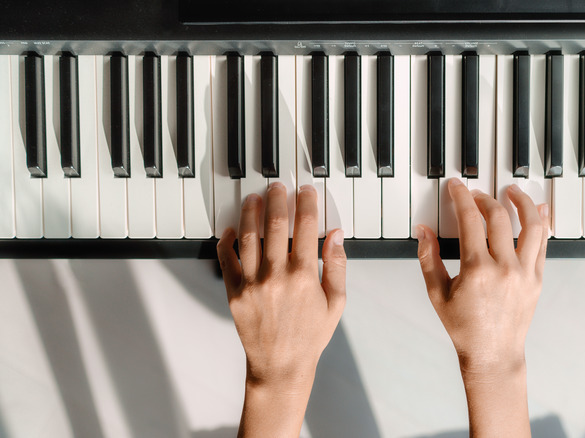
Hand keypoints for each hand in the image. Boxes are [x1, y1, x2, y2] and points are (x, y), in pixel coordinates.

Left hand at [217, 182, 345, 436]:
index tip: (306, 191)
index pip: (306, 227)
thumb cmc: (310, 336)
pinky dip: (227, 241)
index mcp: (305, 276)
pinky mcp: (234, 292)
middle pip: (275, 224)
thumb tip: (336, 235)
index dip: (306, 203)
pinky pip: (226, 259)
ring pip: (249, 236)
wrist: (281, 365)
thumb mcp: (336, 302)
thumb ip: (337, 265)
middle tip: (276, 186)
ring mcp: (253, 283)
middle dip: (277, 199)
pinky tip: (232, 229)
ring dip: (251, 212)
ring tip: (254, 197)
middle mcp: (277, 275)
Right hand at [416, 179, 548, 374]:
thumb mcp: (437, 294)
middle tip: (476, 194)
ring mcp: (524, 273)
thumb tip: (423, 231)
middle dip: (485, 198)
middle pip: (498, 217)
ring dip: (522, 203)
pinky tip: (539, 210)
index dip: (462, 197)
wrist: (493, 354)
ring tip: (513, 191)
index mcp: (477, 270)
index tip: (457, 187)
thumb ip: (429, 258)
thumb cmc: (464, 328)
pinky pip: (544, 244)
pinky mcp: (537, 279)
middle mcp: (504, 268)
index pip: (470, 220)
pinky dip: (543, 224)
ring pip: (531, 225)